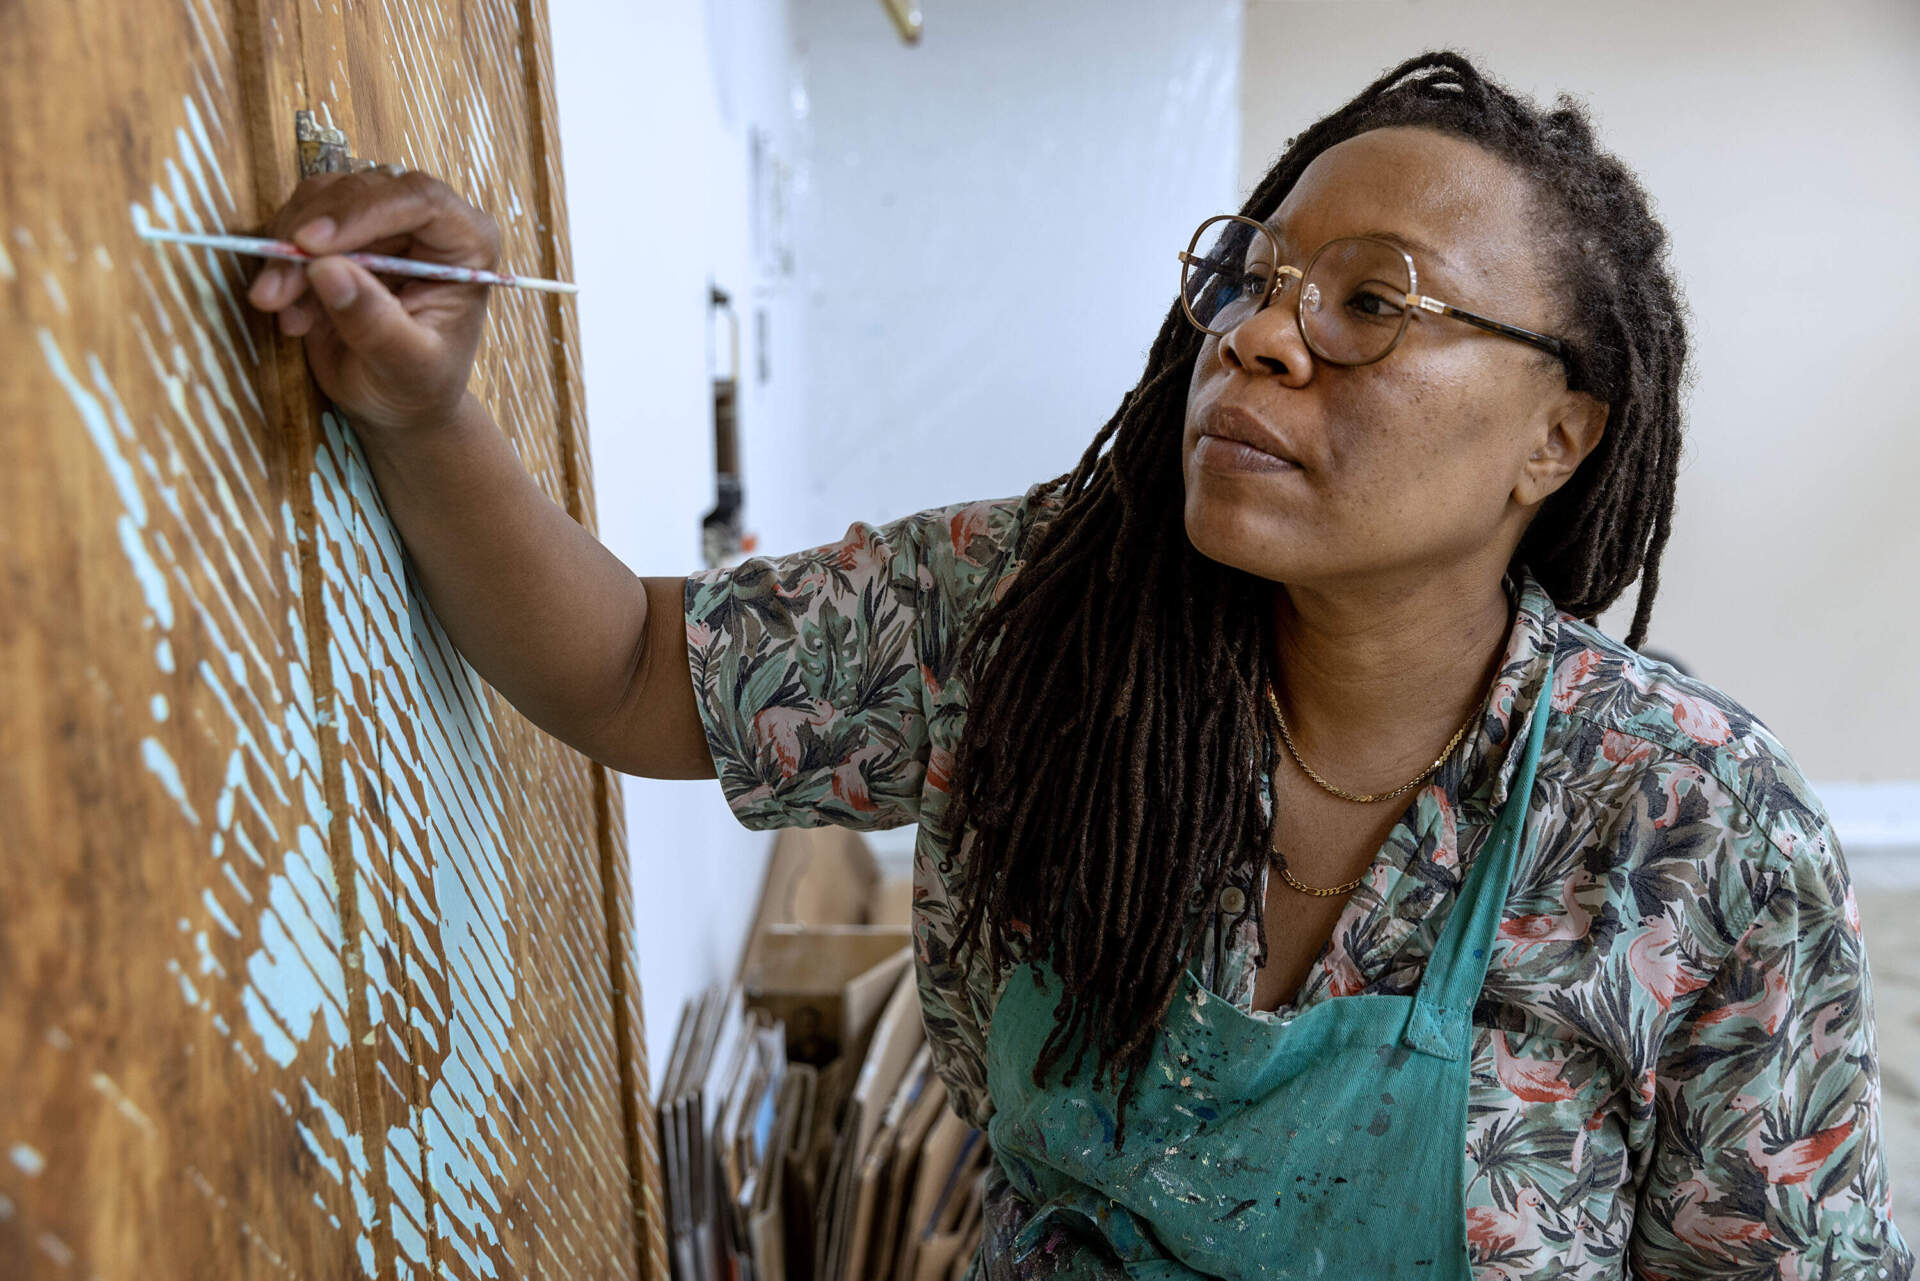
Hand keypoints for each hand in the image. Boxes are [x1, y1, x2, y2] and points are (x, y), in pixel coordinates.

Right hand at [244, 168, 499, 439]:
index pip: (419, 200)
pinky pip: (298, 223)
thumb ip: (376, 323)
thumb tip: (326, 270)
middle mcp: (426, 220)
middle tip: (273, 293)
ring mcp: (382, 220)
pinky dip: (281, 263)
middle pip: (361, 193)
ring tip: (279, 309)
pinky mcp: (341, 232)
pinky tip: (290, 315)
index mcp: (467, 243)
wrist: (397, 403)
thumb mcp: (406, 366)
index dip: (361, 212)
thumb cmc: (418, 387)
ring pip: (320, 200)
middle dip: (307, 238)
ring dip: (286, 252)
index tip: (309, 245)